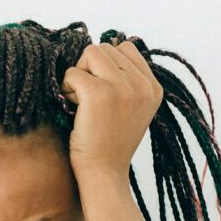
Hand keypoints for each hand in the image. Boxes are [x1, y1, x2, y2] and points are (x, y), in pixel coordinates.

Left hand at [59, 40, 163, 178]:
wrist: (104, 173)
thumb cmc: (109, 143)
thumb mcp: (131, 109)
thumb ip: (127, 81)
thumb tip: (108, 47)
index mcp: (153, 87)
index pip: (125, 48)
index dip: (105, 65)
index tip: (102, 91)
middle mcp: (142, 84)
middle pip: (105, 48)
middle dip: (90, 69)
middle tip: (88, 100)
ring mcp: (123, 87)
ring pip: (90, 53)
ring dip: (78, 75)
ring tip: (81, 102)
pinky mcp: (99, 93)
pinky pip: (72, 72)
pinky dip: (66, 88)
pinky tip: (74, 108)